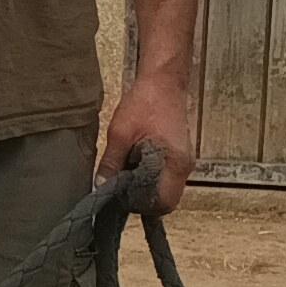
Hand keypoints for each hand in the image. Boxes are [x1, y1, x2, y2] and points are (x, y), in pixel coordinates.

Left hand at [100, 70, 196, 212]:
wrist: (163, 81)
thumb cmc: (145, 103)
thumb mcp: (120, 132)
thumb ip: (111, 162)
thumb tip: (101, 186)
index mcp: (175, 164)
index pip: (165, 203)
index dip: (142, 205)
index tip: (122, 197)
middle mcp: (184, 167)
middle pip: (167, 200)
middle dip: (143, 200)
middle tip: (121, 188)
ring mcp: (183, 161)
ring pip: (166, 189)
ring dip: (146, 189)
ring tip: (126, 175)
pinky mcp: (178, 155)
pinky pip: (166, 177)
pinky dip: (151, 179)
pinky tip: (134, 167)